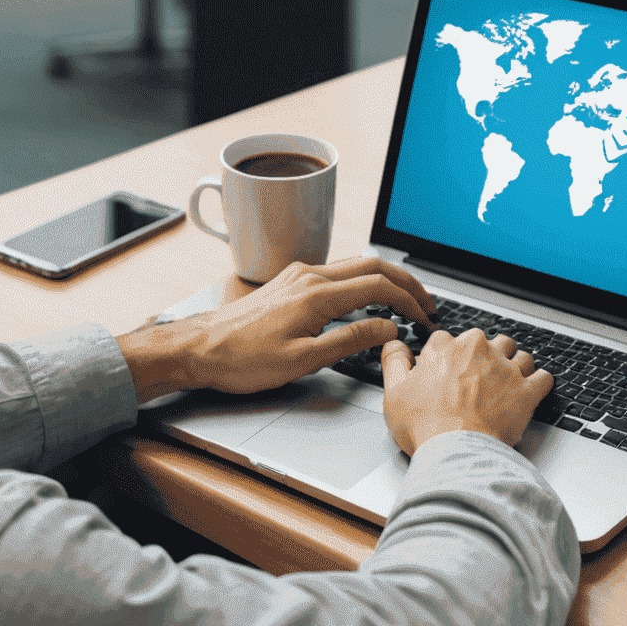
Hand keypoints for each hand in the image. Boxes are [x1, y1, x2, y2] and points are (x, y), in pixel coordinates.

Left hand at [125, 256, 436, 400]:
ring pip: (355, 265)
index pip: (379, 286)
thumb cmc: (244, 360)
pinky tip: (366, 297)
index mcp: (317, 294)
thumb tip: (388, 328)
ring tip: (404, 300)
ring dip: (385, 279)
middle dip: (406, 282)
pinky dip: (362, 280)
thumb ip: (350, 340)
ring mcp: (298, 274)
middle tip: (426, 304)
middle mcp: (309, 275)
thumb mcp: (303, 360)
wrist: (200, 348)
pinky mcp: (290, 281)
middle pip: (372, 266)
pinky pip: (336, 271)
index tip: (425, 317)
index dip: (409, 300)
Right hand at [381, 329, 550, 454]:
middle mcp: (478, 350)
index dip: (446, 358)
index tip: (447, 374)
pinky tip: (533, 389)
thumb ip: (393, 362)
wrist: (457, 451)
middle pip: (486, 342)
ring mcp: (505, 368)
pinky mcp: (526, 391)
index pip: (448, 341)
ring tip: (507, 382)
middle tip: (476, 380)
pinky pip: (543, 378)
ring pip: (517, 355)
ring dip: (514, 366)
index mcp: (446, 347)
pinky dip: (539, 382)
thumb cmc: (426, 425)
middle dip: (483, 357)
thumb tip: (394, 345)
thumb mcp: (394, 392)